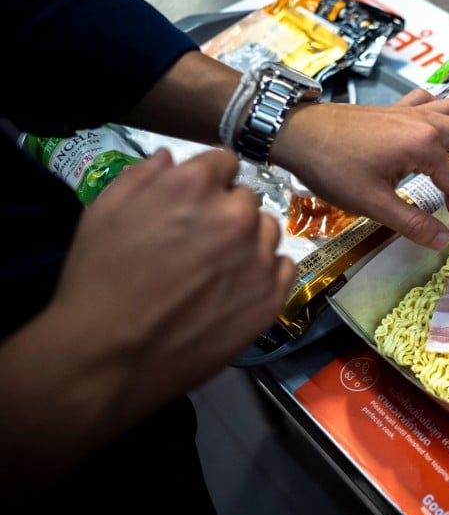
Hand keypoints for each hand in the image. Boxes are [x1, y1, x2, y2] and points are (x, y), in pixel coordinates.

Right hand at [1, 148, 293, 484]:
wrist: (109, 355)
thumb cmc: (98, 280)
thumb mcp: (104, 211)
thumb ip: (143, 176)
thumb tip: (171, 159)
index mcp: (196, 185)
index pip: (226, 161)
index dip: (209, 180)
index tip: (196, 202)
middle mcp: (236, 215)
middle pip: (247, 198)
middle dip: (226, 212)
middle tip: (200, 242)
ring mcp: (259, 257)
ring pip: (268, 231)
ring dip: (249, 241)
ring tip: (217, 269)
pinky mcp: (271, 296)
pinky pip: (283, 267)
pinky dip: (265, 273)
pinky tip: (236, 288)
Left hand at [273, 88, 448, 249]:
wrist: (296, 134)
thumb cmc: (331, 166)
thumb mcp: (373, 203)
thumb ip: (413, 223)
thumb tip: (443, 242)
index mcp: (424, 144)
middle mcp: (426, 121)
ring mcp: (412, 110)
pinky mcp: (397, 108)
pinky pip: (434, 102)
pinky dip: (445, 115)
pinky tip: (438, 135)